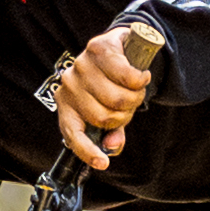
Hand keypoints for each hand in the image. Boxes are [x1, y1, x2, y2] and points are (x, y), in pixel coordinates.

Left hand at [50, 25, 157, 170]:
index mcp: (67, 106)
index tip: (103, 163)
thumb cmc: (112, 84)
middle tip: (131, 103)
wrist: (121, 47)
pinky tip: (142, 76)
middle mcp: (69, 86)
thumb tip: (110, 148)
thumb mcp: (112, 111)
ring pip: (116, 98)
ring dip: (135, 97)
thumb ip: (111, 133)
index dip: (87, 151)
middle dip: (124, 115)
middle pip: (103, 117)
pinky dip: (140, 80)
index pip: (72, 134)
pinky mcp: (97, 48)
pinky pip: (126, 76)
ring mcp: (80, 66)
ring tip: (136, 88)